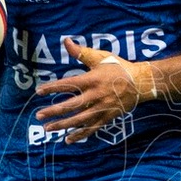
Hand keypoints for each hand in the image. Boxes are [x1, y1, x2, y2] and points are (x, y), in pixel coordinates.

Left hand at [33, 39, 150, 141]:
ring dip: (62, 125)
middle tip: (39, 115)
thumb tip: (66, 41)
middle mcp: (96, 95)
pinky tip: (68, 139)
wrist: (141, 83)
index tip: (39, 92)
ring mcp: (102, 108)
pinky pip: (91, 128)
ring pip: (79, 120)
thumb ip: (82, 53)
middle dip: (54, 111)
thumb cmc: (119, 68)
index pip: (68, 84)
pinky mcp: (107, 117)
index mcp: (92, 79)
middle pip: (71, 105)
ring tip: (48, 128)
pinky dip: (80, 135)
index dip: (53, 88)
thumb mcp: (101, 57)